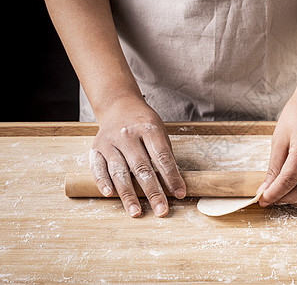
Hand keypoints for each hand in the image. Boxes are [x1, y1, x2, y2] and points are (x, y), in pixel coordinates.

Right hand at [89, 96, 185, 216]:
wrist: (119, 106)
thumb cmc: (144, 124)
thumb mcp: (160, 132)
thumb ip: (165, 156)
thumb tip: (174, 185)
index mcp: (149, 129)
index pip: (162, 157)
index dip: (171, 177)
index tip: (179, 194)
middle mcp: (128, 135)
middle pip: (142, 167)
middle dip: (153, 191)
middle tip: (161, 210)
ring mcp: (110, 142)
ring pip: (119, 171)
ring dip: (128, 194)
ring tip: (136, 212)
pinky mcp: (96, 148)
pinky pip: (97, 167)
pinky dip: (102, 181)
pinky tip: (109, 194)